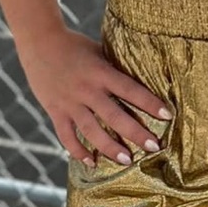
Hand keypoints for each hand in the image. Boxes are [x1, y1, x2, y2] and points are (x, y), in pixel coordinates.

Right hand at [15, 24, 172, 166]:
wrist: (40, 42)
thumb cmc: (74, 44)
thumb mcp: (98, 51)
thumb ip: (114, 68)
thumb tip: (140, 79)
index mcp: (100, 71)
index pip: (130, 89)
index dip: (149, 103)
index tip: (167, 115)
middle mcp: (86, 89)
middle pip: (114, 115)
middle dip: (135, 133)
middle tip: (154, 147)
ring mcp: (70, 102)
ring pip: (91, 131)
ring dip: (109, 148)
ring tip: (127, 161)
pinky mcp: (55, 111)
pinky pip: (67, 136)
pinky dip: (78, 151)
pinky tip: (91, 164)